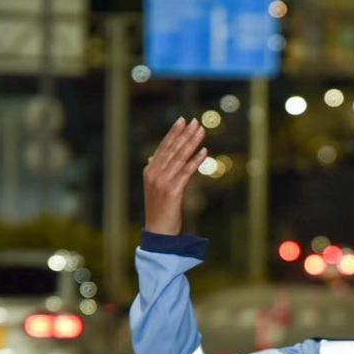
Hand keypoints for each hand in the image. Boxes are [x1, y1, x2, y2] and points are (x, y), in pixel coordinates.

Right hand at [143, 117, 207, 235]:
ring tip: (201, 131)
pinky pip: (186, 172)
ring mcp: (163, 182)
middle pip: (172, 149)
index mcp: (149, 171)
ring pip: (180, 158)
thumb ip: (155, 171)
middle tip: (196, 121)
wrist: (158, 232)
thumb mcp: (154, 188)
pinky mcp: (173, 191)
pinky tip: (204, 152)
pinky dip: (196, 161)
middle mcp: (154, 174)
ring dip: (192, 143)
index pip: (163, 147)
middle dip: (185, 134)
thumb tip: (152, 158)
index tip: (182, 120)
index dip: (173, 133)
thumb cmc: (159, 211)